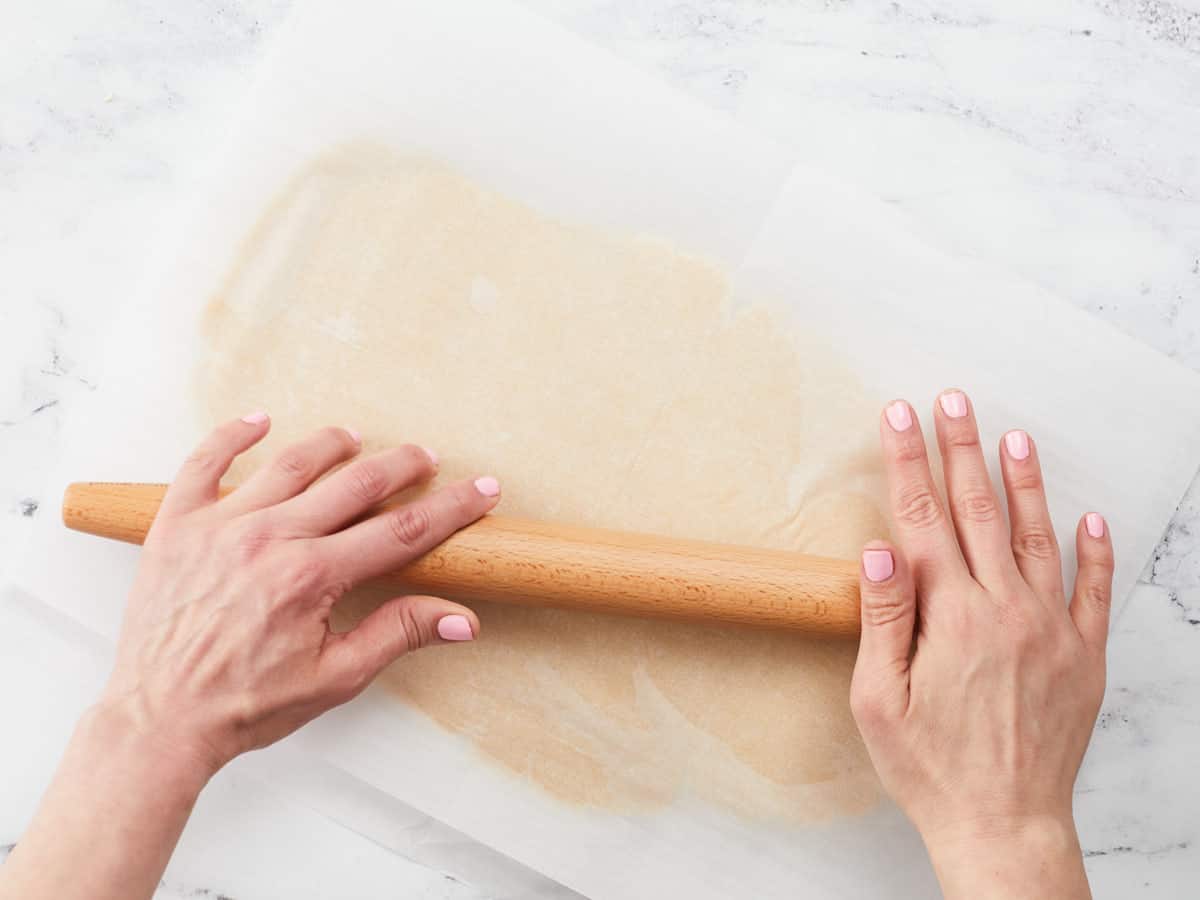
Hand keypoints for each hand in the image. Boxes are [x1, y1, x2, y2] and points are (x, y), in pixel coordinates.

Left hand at [100, 413, 499, 776]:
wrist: (158, 719)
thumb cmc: (243, 705)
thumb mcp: (334, 679)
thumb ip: (398, 635)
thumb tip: (463, 619)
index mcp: (311, 577)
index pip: (401, 530)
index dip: (450, 508)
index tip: (481, 490)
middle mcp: (269, 539)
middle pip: (355, 484)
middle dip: (401, 466)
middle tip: (426, 458)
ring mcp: (220, 526)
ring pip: (289, 463)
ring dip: (331, 445)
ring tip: (355, 439)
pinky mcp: (177, 525)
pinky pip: (203, 463)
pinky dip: (232, 436)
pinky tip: (258, 421)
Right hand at [849, 391, 1111, 898]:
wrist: (1004, 825)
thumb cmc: (931, 768)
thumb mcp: (879, 701)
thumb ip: (883, 619)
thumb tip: (880, 550)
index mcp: (950, 617)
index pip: (922, 518)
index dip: (908, 461)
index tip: (899, 416)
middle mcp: (1005, 611)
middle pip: (977, 512)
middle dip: (960, 450)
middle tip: (952, 401)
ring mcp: (1051, 631)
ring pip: (1037, 538)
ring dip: (1024, 484)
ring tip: (1014, 437)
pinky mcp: (1083, 658)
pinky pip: (1092, 593)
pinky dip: (1093, 552)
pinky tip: (1090, 519)